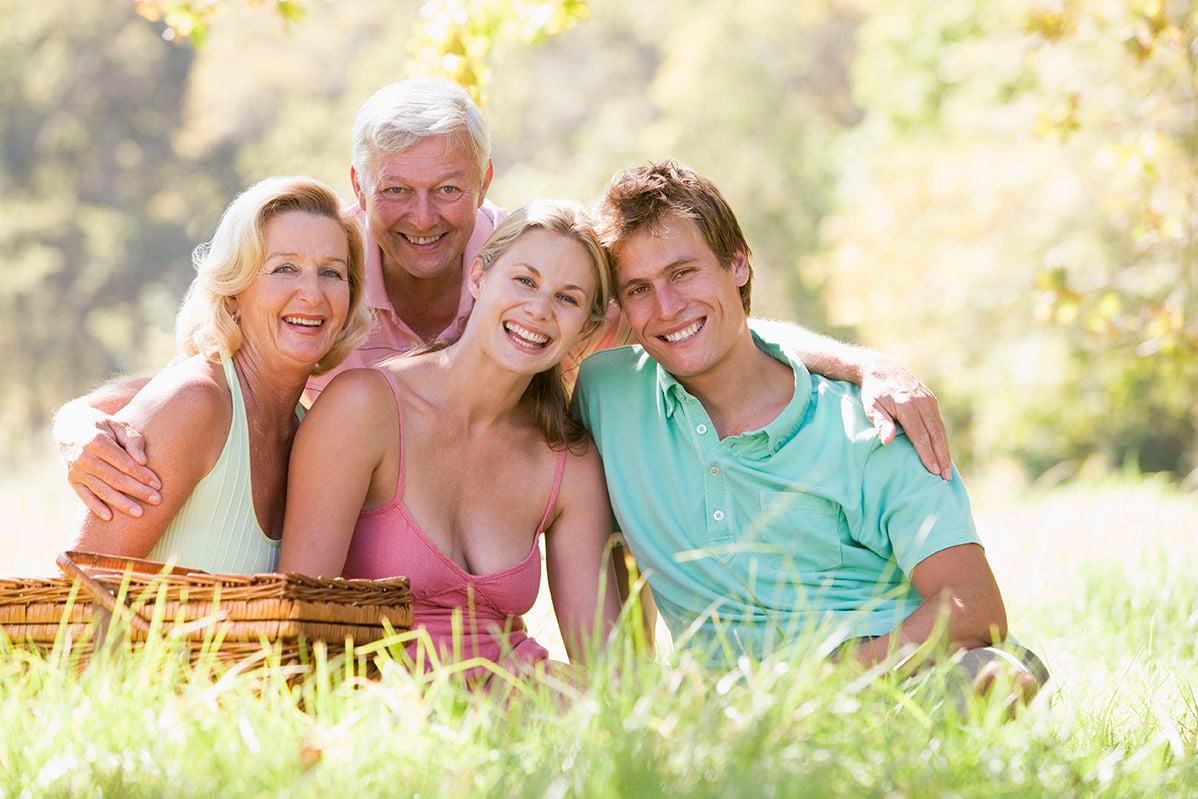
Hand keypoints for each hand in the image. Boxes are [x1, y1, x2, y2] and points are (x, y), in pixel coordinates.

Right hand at [57, 410, 161, 520]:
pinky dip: (96, 507)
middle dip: (137, 491)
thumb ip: (132, 440)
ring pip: (102, 490)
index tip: (158, 484)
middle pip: (115, 479)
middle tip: (157, 500)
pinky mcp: (72, 480)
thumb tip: (142, 461)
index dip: (141, 475)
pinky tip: (109, 518)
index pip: (123, 463)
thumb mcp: (118, 425)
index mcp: (96, 441)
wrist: (71, 426)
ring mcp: (77, 471)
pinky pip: (84, 496)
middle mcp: (84, 457)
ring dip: (121, 503)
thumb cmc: (103, 426)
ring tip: (139, 513)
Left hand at [860, 358, 952, 479]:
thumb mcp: (871, 407)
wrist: (882, 368)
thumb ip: (881, 423)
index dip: (927, 454)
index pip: (920, 435)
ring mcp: (928, 400)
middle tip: (945, 477)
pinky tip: (943, 452)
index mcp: (906, 405)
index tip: (933, 471)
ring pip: (940, 429)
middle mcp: (921, 402)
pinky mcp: (931, 400)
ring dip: (945, 450)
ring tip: (947, 469)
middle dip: (941, 457)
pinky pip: (939, 423)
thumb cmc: (873, 392)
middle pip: (935, 434)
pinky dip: (942, 439)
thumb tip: (887, 441)